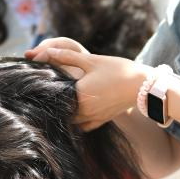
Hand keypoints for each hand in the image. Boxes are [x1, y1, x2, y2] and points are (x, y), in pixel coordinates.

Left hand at [26, 39, 147, 129]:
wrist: (143, 86)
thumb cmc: (118, 70)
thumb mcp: (91, 60)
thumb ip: (66, 56)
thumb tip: (45, 52)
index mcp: (78, 95)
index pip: (53, 96)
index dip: (44, 91)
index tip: (36, 86)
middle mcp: (83, 111)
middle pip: (60, 109)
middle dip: (53, 102)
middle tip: (43, 93)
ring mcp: (92, 118)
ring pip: (70, 119)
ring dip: (64, 111)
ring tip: (59, 100)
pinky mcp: (100, 121)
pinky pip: (82, 126)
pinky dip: (76, 120)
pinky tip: (74, 110)